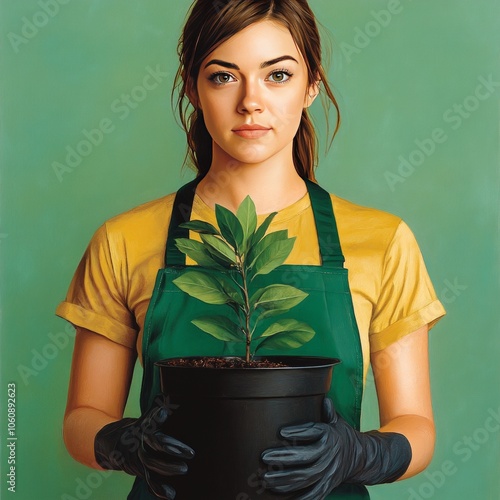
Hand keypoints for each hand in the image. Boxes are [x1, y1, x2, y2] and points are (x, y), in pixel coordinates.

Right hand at [94, 395, 193, 499]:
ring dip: (168, 468)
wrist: (110, 444)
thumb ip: (155, 412)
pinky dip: (159, 489)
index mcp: (140, 428)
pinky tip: (171, 494)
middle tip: (190, 452)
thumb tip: (165, 397)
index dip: (157, 417)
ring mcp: (136, 458)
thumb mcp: (143, 420)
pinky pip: (148, 481)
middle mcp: (137, 443)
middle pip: (154, 445)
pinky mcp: (137, 470)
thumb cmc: (135, 429)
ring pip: (152, 464)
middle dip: (173, 448)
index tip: (165, 411)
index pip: (150, 422)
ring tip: (184, 469)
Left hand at [261, 398, 411, 499]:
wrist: (362, 458)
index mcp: (329, 436)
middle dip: (282, 458)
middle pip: (304, 458)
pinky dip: (299, 499)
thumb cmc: (342, 436)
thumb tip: (325, 400)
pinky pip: (313, 495)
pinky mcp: (328, 485)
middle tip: (264, 457)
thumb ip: (328, 412)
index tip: (281, 432)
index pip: (312, 432)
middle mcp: (329, 455)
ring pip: (305, 479)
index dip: (297, 432)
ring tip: (266, 478)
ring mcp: (328, 472)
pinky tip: (282, 499)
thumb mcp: (337, 422)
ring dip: (284, 480)